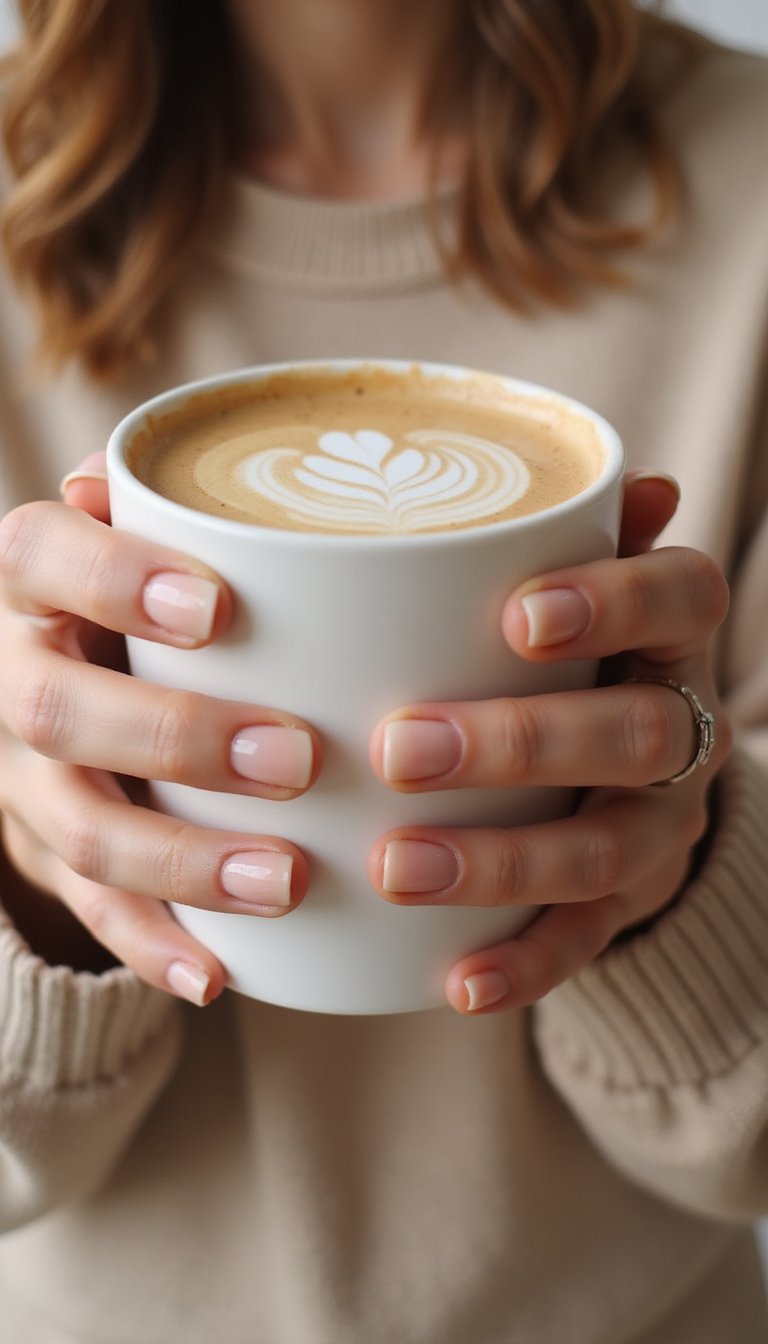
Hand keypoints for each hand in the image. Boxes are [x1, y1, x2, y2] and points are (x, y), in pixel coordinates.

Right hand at [0, 456, 318, 1004]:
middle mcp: (16, 675)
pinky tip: (219, 974)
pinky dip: (154, 944)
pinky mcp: (51, 851)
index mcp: (38, 580)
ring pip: (77, 827)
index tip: (217, 609)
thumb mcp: (155, 538)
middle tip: (294, 758)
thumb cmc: (145, 594)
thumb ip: (195, 513)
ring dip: (181, 860)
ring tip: (288, 880)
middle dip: (175, 738)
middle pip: (57, 710)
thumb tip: (263, 496)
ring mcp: (27, 775)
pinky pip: (91, 909)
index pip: (39, 556)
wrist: (68, 675)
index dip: (115, 580)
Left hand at [367, 475, 732, 1014]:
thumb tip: (629, 480)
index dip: (612, 603)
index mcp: (667, 632)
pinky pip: (586, 939)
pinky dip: (525, 964)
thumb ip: (560, 537)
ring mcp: (659, 822)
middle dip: (518, 743)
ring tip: (395, 867)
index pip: (680, 598)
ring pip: (607, 847)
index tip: (515, 613)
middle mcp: (682, 724)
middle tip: (397, 749)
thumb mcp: (563, 587)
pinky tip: (456, 983)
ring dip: (502, 860)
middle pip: (637, 733)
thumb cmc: (560, 654)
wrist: (617, 771)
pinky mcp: (625, 901)